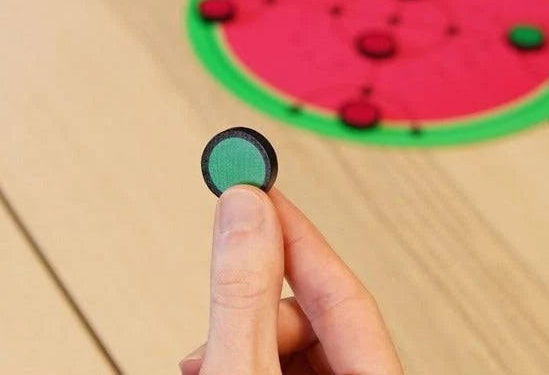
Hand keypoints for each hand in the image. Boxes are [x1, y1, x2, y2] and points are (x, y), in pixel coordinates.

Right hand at [179, 187, 402, 374]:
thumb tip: (247, 210)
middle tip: (217, 307)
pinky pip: (276, 365)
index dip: (294, 234)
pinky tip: (214, 367)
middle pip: (313, 319)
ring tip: (206, 361)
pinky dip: (240, 357)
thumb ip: (245, 296)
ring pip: (289, 343)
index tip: (256, 191)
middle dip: (254, 308)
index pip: (343, 290)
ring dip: (239, 336)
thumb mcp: (243, 370)